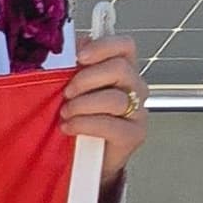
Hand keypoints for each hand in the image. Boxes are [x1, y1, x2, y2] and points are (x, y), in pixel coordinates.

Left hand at [56, 38, 143, 191]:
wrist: (88, 158)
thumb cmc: (82, 117)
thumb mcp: (75, 87)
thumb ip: (76, 65)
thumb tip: (74, 45)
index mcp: (123, 69)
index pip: (125, 46)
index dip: (103, 46)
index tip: (79, 57)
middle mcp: (135, 87)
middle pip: (120, 69)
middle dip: (86, 79)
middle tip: (67, 92)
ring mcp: (138, 111)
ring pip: (114, 98)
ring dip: (82, 105)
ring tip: (65, 113)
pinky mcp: (134, 134)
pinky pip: (110, 125)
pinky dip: (84, 124)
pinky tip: (69, 127)